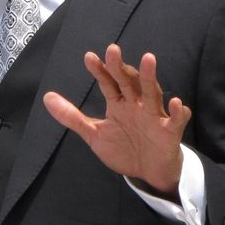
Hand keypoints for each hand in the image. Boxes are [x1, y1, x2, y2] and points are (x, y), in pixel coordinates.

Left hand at [43, 44, 190, 198]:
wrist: (148, 174)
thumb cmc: (124, 149)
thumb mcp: (94, 134)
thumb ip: (72, 117)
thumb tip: (47, 97)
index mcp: (119, 104)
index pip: (108, 83)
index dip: (99, 70)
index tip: (89, 57)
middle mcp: (136, 105)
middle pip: (128, 82)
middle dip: (120, 67)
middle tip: (112, 50)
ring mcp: (154, 117)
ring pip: (152, 93)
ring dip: (150, 77)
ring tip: (148, 59)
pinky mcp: (170, 132)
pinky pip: (175, 121)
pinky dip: (177, 112)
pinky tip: (176, 104)